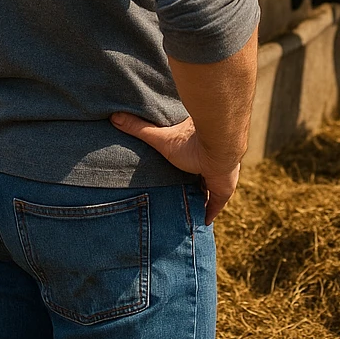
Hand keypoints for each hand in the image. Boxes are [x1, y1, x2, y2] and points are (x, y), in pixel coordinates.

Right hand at [110, 112, 239, 223]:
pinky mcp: (224, 190)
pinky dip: (210, 213)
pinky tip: (203, 222)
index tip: (180, 171)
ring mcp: (221, 176)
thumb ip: (140, 128)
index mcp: (200, 149)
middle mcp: (212, 162)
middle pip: (202, 176)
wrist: (218, 147)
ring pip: (210, 190)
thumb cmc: (191, 142)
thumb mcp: (161, 138)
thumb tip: (115, 116)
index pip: (193, 160)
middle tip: (181, 195)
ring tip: (188, 210)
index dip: (187, 167)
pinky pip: (217, 204)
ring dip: (202, 198)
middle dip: (194, 184)